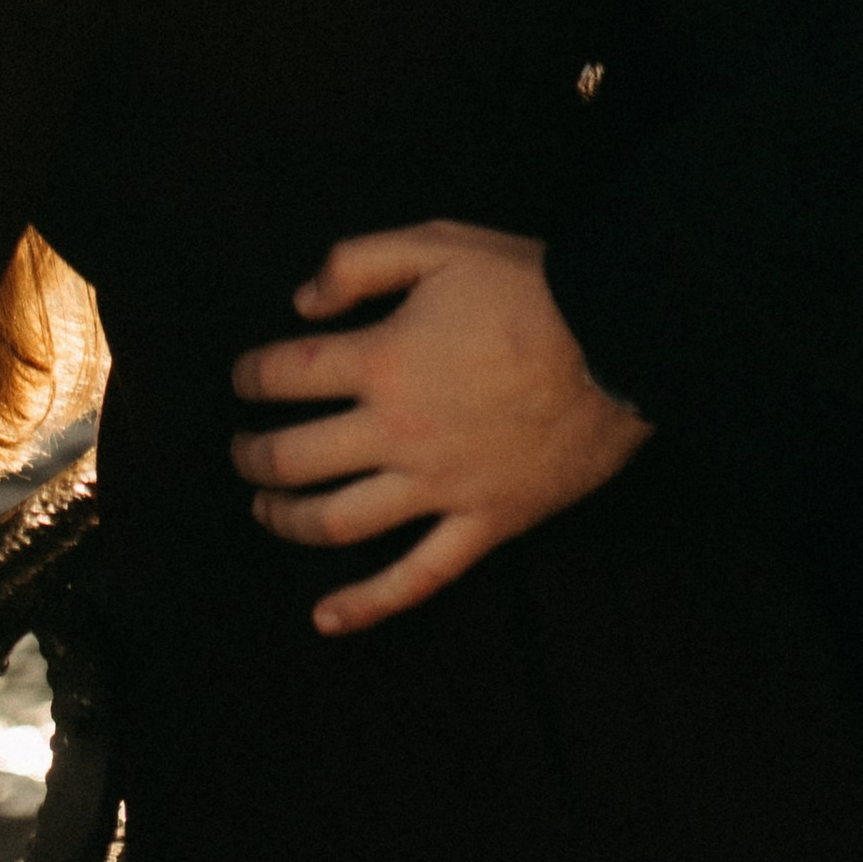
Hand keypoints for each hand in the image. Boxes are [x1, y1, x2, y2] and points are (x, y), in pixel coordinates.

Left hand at [228, 219, 650, 636]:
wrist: (622, 339)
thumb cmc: (529, 287)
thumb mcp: (437, 243)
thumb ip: (358, 263)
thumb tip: (300, 303)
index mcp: (382, 361)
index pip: (285, 375)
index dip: (250, 376)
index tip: (243, 379)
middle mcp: (399, 432)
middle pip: (295, 458)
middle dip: (253, 456)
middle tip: (240, 451)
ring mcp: (440, 487)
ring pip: (339, 522)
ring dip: (287, 520)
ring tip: (264, 509)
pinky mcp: (484, 523)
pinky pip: (418, 578)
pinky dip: (367, 604)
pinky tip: (325, 617)